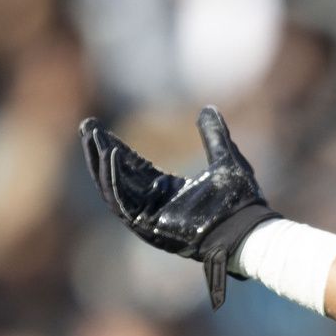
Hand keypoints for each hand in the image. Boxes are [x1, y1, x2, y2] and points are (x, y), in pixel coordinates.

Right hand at [79, 106, 280, 309]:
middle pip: (115, 176)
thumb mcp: (226, 158)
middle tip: (87, 126)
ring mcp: (150, 217)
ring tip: (94, 137)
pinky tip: (113, 156)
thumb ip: (214, 134)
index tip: (100, 127)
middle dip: (98, 151)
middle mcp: (153, 203)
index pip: (131, 167)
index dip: (114, 148)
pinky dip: (116, 180)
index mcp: (166, 190)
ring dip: (101, 163)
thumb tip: (208, 108)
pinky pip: (124, 204)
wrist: (248, 226)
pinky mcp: (149, 227)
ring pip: (113, 189)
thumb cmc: (240, 199)